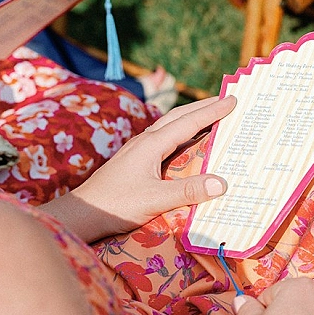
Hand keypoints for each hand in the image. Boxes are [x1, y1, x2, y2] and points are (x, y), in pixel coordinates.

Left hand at [40, 95, 235, 241]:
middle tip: (226, 100)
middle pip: (178, 117)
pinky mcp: (133, 160)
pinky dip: (180, 133)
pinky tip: (183, 142)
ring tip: (209, 116)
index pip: (188, 122)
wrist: (81, 214)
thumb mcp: (155, 200)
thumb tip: (222, 183)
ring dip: (190, 118)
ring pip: (168, 126)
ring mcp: (137, 149)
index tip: (232, 100)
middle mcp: (144, 141)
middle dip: (203, 107)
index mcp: (151, 144)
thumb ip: (188, 191)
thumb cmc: (116, 206)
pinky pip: (163, 138)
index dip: (212, 111)